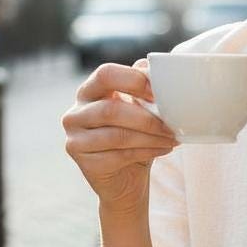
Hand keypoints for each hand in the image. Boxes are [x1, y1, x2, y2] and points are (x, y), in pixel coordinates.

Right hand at [61, 58, 179, 213]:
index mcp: (89, 91)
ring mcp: (75, 139)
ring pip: (117, 135)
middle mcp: (75, 113)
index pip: (105, 74)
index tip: (158, 92)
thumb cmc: (134, 136)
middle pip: (110, 109)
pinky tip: (163, 149)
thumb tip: (154, 68)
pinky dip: (147, 152)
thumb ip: (143, 87)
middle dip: (146, 117)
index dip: (133, 80)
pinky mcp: (84, 163)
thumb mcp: (139, 108)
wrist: (125, 178)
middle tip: (171, 124)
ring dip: (150, 137)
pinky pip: (119, 155)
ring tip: (171, 138)